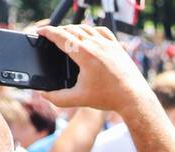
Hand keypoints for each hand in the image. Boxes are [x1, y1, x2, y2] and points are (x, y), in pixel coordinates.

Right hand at [37, 24, 152, 113]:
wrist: (134, 99)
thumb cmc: (109, 98)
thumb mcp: (79, 99)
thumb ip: (58, 98)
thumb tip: (44, 94)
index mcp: (84, 54)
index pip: (60, 36)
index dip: (47, 32)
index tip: (40, 31)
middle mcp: (96, 45)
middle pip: (71, 30)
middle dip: (59, 31)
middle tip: (51, 36)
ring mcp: (108, 44)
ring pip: (86, 29)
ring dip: (74, 29)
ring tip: (67, 35)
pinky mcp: (118, 47)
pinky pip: (102, 31)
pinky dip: (92, 30)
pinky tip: (89, 35)